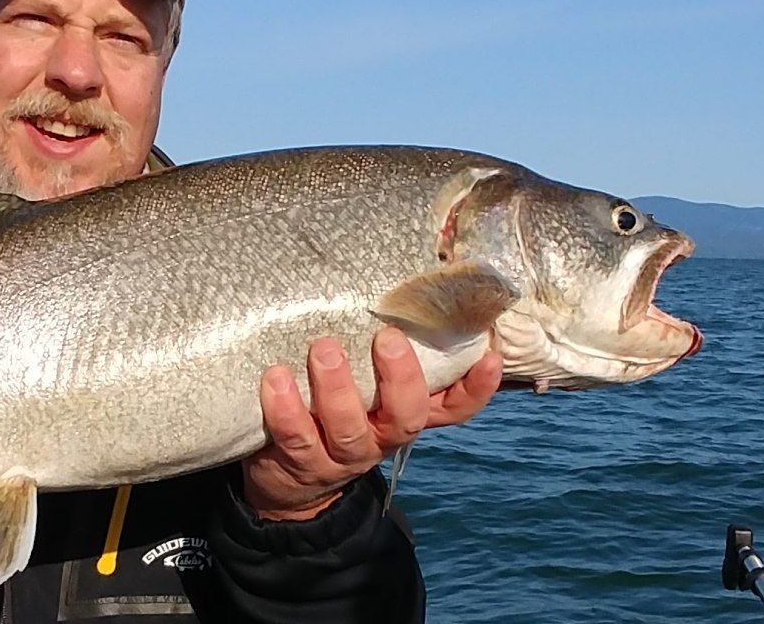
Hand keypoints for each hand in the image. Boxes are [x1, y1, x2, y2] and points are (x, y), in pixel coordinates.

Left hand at [242, 327, 501, 520]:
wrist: (287, 480)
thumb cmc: (331, 411)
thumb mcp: (365, 388)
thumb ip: (382, 354)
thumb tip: (402, 283)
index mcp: (404, 415)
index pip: (454, 408)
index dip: (476, 388)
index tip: (488, 355)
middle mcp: (381, 438)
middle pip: (405, 418)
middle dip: (400, 379)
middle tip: (386, 337)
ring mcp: (343, 457)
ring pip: (348, 430)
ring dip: (337, 388)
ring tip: (323, 348)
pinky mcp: (300, 465)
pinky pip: (295, 438)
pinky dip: (286, 408)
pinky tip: (275, 377)